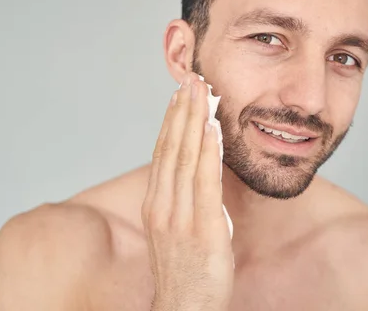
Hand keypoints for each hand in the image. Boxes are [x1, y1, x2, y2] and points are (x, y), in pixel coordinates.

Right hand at [142, 73, 233, 310]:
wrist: (184, 308)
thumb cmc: (185, 271)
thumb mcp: (176, 230)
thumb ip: (182, 200)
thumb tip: (197, 173)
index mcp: (156, 204)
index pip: (163, 152)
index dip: (171, 121)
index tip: (179, 94)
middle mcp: (163, 205)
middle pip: (171, 147)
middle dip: (181, 110)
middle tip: (191, 78)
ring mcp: (180, 215)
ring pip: (185, 157)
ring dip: (193, 120)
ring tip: (200, 90)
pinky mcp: (202, 227)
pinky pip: (204, 181)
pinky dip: (206, 151)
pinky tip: (211, 128)